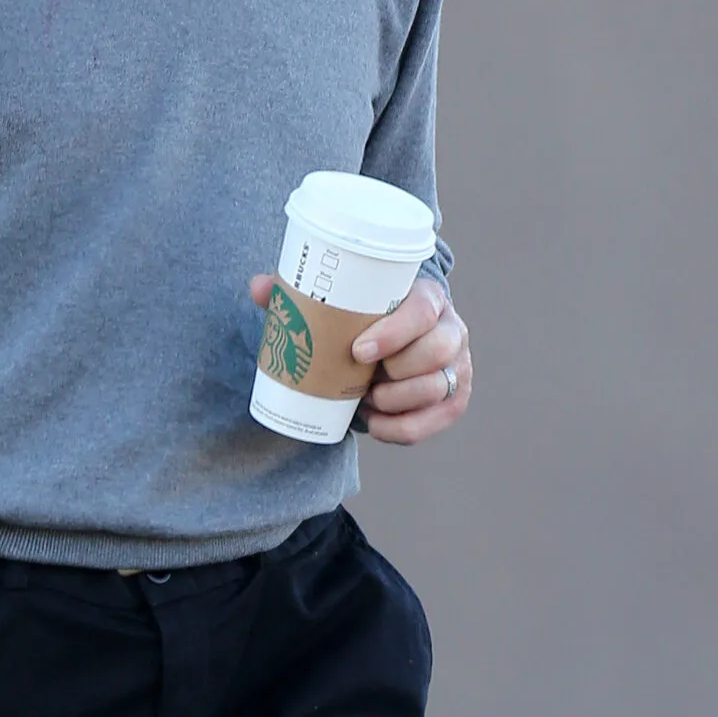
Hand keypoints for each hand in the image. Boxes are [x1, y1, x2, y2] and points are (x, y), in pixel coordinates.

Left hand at [247, 272, 471, 444]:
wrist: (393, 343)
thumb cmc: (365, 320)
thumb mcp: (340, 303)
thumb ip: (303, 294)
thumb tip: (259, 287)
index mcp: (427, 297)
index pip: (423, 311)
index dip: (394, 332)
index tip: (357, 351)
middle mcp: (451, 330)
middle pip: (437, 351)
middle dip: (396, 371)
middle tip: (361, 376)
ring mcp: (458, 366)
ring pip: (437, 388)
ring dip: (396, 400)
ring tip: (366, 398)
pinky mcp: (455, 399)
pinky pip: (436, 421)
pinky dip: (403, 428)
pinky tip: (376, 424)